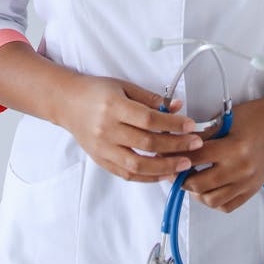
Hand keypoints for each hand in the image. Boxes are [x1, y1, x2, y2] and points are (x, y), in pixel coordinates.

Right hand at [56, 74, 204, 182]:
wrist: (67, 104)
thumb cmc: (97, 91)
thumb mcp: (124, 86)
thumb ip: (151, 98)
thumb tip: (178, 106)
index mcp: (114, 106)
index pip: (149, 119)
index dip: (173, 124)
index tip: (191, 126)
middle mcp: (107, 129)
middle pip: (147, 142)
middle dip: (175, 146)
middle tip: (195, 145)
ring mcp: (103, 148)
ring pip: (137, 164)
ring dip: (164, 167)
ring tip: (183, 165)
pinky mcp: (101, 160)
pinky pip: (126, 174)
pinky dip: (147, 177)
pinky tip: (163, 173)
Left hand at [179, 96, 263, 212]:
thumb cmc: (255, 116)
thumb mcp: (227, 118)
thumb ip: (205, 133)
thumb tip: (180, 142)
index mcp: (233, 147)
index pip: (196, 158)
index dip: (176, 157)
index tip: (164, 155)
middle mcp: (241, 169)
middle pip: (199, 184)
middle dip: (181, 179)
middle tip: (173, 170)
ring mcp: (247, 182)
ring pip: (211, 200)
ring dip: (196, 193)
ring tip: (190, 181)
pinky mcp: (252, 190)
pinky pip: (227, 206)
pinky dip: (213, 201)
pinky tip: (207, 189)